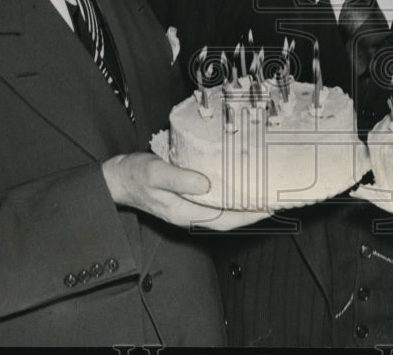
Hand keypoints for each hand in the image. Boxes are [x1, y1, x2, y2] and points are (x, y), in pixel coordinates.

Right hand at [102, 153, 270, 230]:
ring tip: (263, 195)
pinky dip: (230, 197)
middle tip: (275, 201)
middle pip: (228, 219)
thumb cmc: (134, 175)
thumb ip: (180, 179)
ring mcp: (188, 208)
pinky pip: (215, 203)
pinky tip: (238, 186)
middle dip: (252, 212)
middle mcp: (189, 214)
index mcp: (184, 213)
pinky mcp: (187, 199)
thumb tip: (206, 183)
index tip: (268, 208)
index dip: (248, 215)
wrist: (117, 178)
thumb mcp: (155, 173)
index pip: (224, 219)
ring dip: (243, 205)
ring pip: (223, 212)